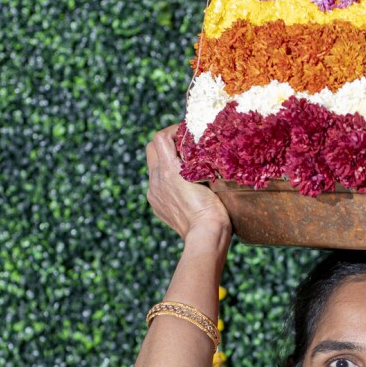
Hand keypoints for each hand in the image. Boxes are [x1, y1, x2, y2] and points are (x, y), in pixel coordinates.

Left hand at [145, 124, 231, 243]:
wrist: (206, 236)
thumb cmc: (214, 208)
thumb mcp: (209, 177)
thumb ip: (197, 160)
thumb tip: (195, 147)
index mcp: (168, 170)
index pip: (160, 137)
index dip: (172, 130)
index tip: (186, 132)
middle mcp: (156, 180)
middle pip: (151, 149)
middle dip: (165, 143)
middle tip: (183, 146)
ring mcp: (154, 194)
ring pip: (154, 168)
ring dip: (166, 163)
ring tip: (185, 167)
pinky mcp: (156, 206)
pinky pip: (156, 186)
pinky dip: (166, 180)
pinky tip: (182, 187)